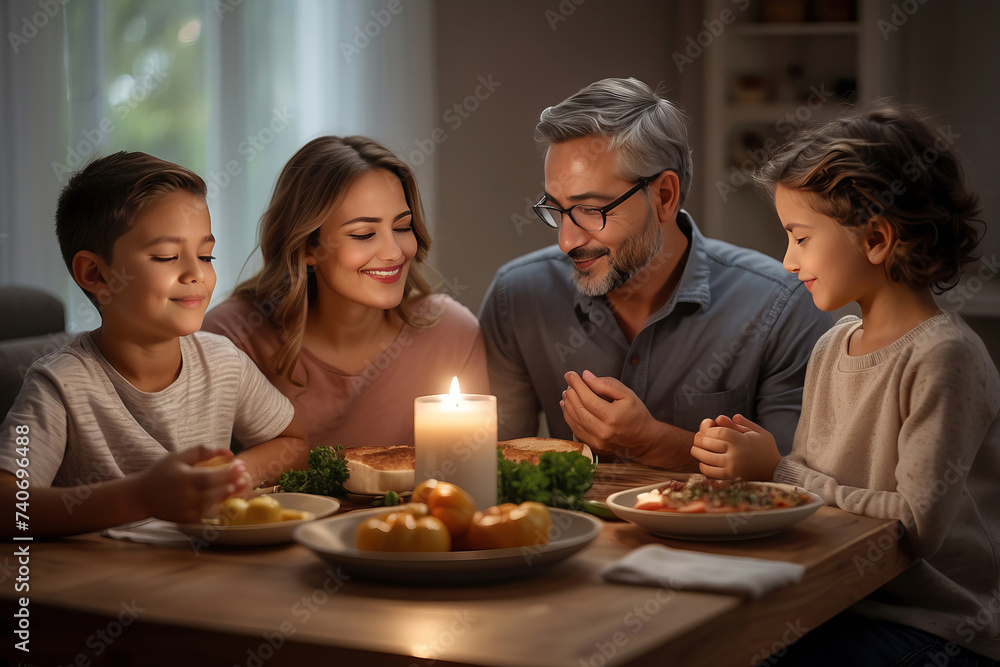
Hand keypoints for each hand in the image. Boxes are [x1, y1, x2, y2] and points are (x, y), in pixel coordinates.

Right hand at [131, 446, 248, 523]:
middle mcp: (186, 496)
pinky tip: (225, 498)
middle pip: (215, 492)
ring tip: (239, 486)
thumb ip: (202, 451)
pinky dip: (217, 506)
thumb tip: (228, 451)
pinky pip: (207, 513)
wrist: (140, 496)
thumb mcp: (178, 456)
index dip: (229, 473)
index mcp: (184, 479)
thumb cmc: (160, 473)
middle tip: (245, 476)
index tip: (241, 465)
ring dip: (228, 495)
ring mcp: (186, 510)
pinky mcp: (187, 519)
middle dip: (233, 484)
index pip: (212, 477)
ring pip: (213, 504)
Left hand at [560, 370, 656, 458]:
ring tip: (567, 392)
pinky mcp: (593, 446)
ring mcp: (596, 441)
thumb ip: (606, 384)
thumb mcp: (627, 394)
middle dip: (571, 392)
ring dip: (567, 404)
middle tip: (569, 382)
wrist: (643, 439)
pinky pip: (575, 430)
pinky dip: (569, 417)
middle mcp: (602, 431)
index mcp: (612, 417)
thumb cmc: (637, 415)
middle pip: (578, 409)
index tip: (571, 375)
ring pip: (574, 420)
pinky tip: (568, 407)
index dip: (577, 384)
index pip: (587, 398)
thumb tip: (587, 377)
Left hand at [691, 414, 780, 480]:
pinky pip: (709, 471)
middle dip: (699, 439)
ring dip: (697, 451)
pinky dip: (702, 465)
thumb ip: (738, 423)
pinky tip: (704, 461)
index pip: (716, 431)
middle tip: (698, 437)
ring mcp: (731, 467)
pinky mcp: (729, 478)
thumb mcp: (756, 431)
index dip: (707, 429)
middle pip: (707, 443)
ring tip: (696, 448)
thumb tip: (719, 418)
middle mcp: (735, 453)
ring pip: (705, 457)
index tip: (706, 428)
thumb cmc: (764, 447)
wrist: (774, 470)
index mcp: (740, 440)